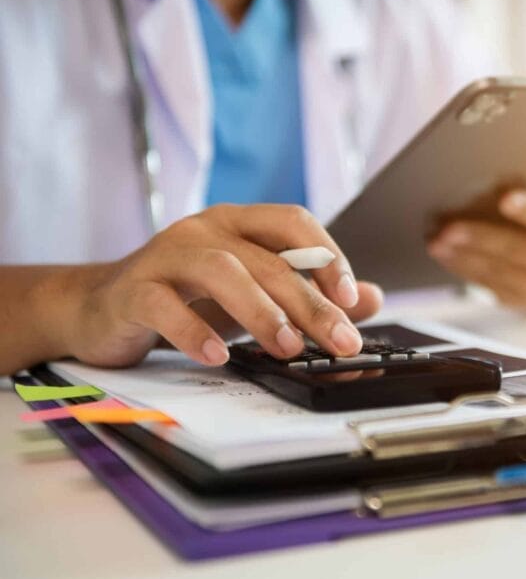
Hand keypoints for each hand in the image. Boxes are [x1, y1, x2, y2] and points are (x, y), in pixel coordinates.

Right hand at [57, 204, 382, 367]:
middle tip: (339, 341)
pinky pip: (165, 305)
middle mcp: (205, 230)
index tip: (353, 298)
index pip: (293, 223)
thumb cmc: (188, 297)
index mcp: (239, 223)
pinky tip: (218, 355)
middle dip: (309, 303)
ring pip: (221, 270)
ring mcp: (166, 255)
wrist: (101, 307)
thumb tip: (372, 299)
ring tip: (287, 348)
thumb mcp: (254, 294)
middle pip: (267, 259)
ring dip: (260, 311)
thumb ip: (311, 294)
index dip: (328, 255)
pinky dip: (195, 331)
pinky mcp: (133, 289)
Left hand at [428, 190, 525, 308]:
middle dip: (479, 238)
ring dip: (461, 255)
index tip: (506, 199)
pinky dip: (461, 267)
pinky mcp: (517, 299)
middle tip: (449, 228)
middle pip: (516, 249)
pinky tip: (444, 254)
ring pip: (495, 270)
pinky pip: (485, 284)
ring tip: (435, 241)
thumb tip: (499, 171)